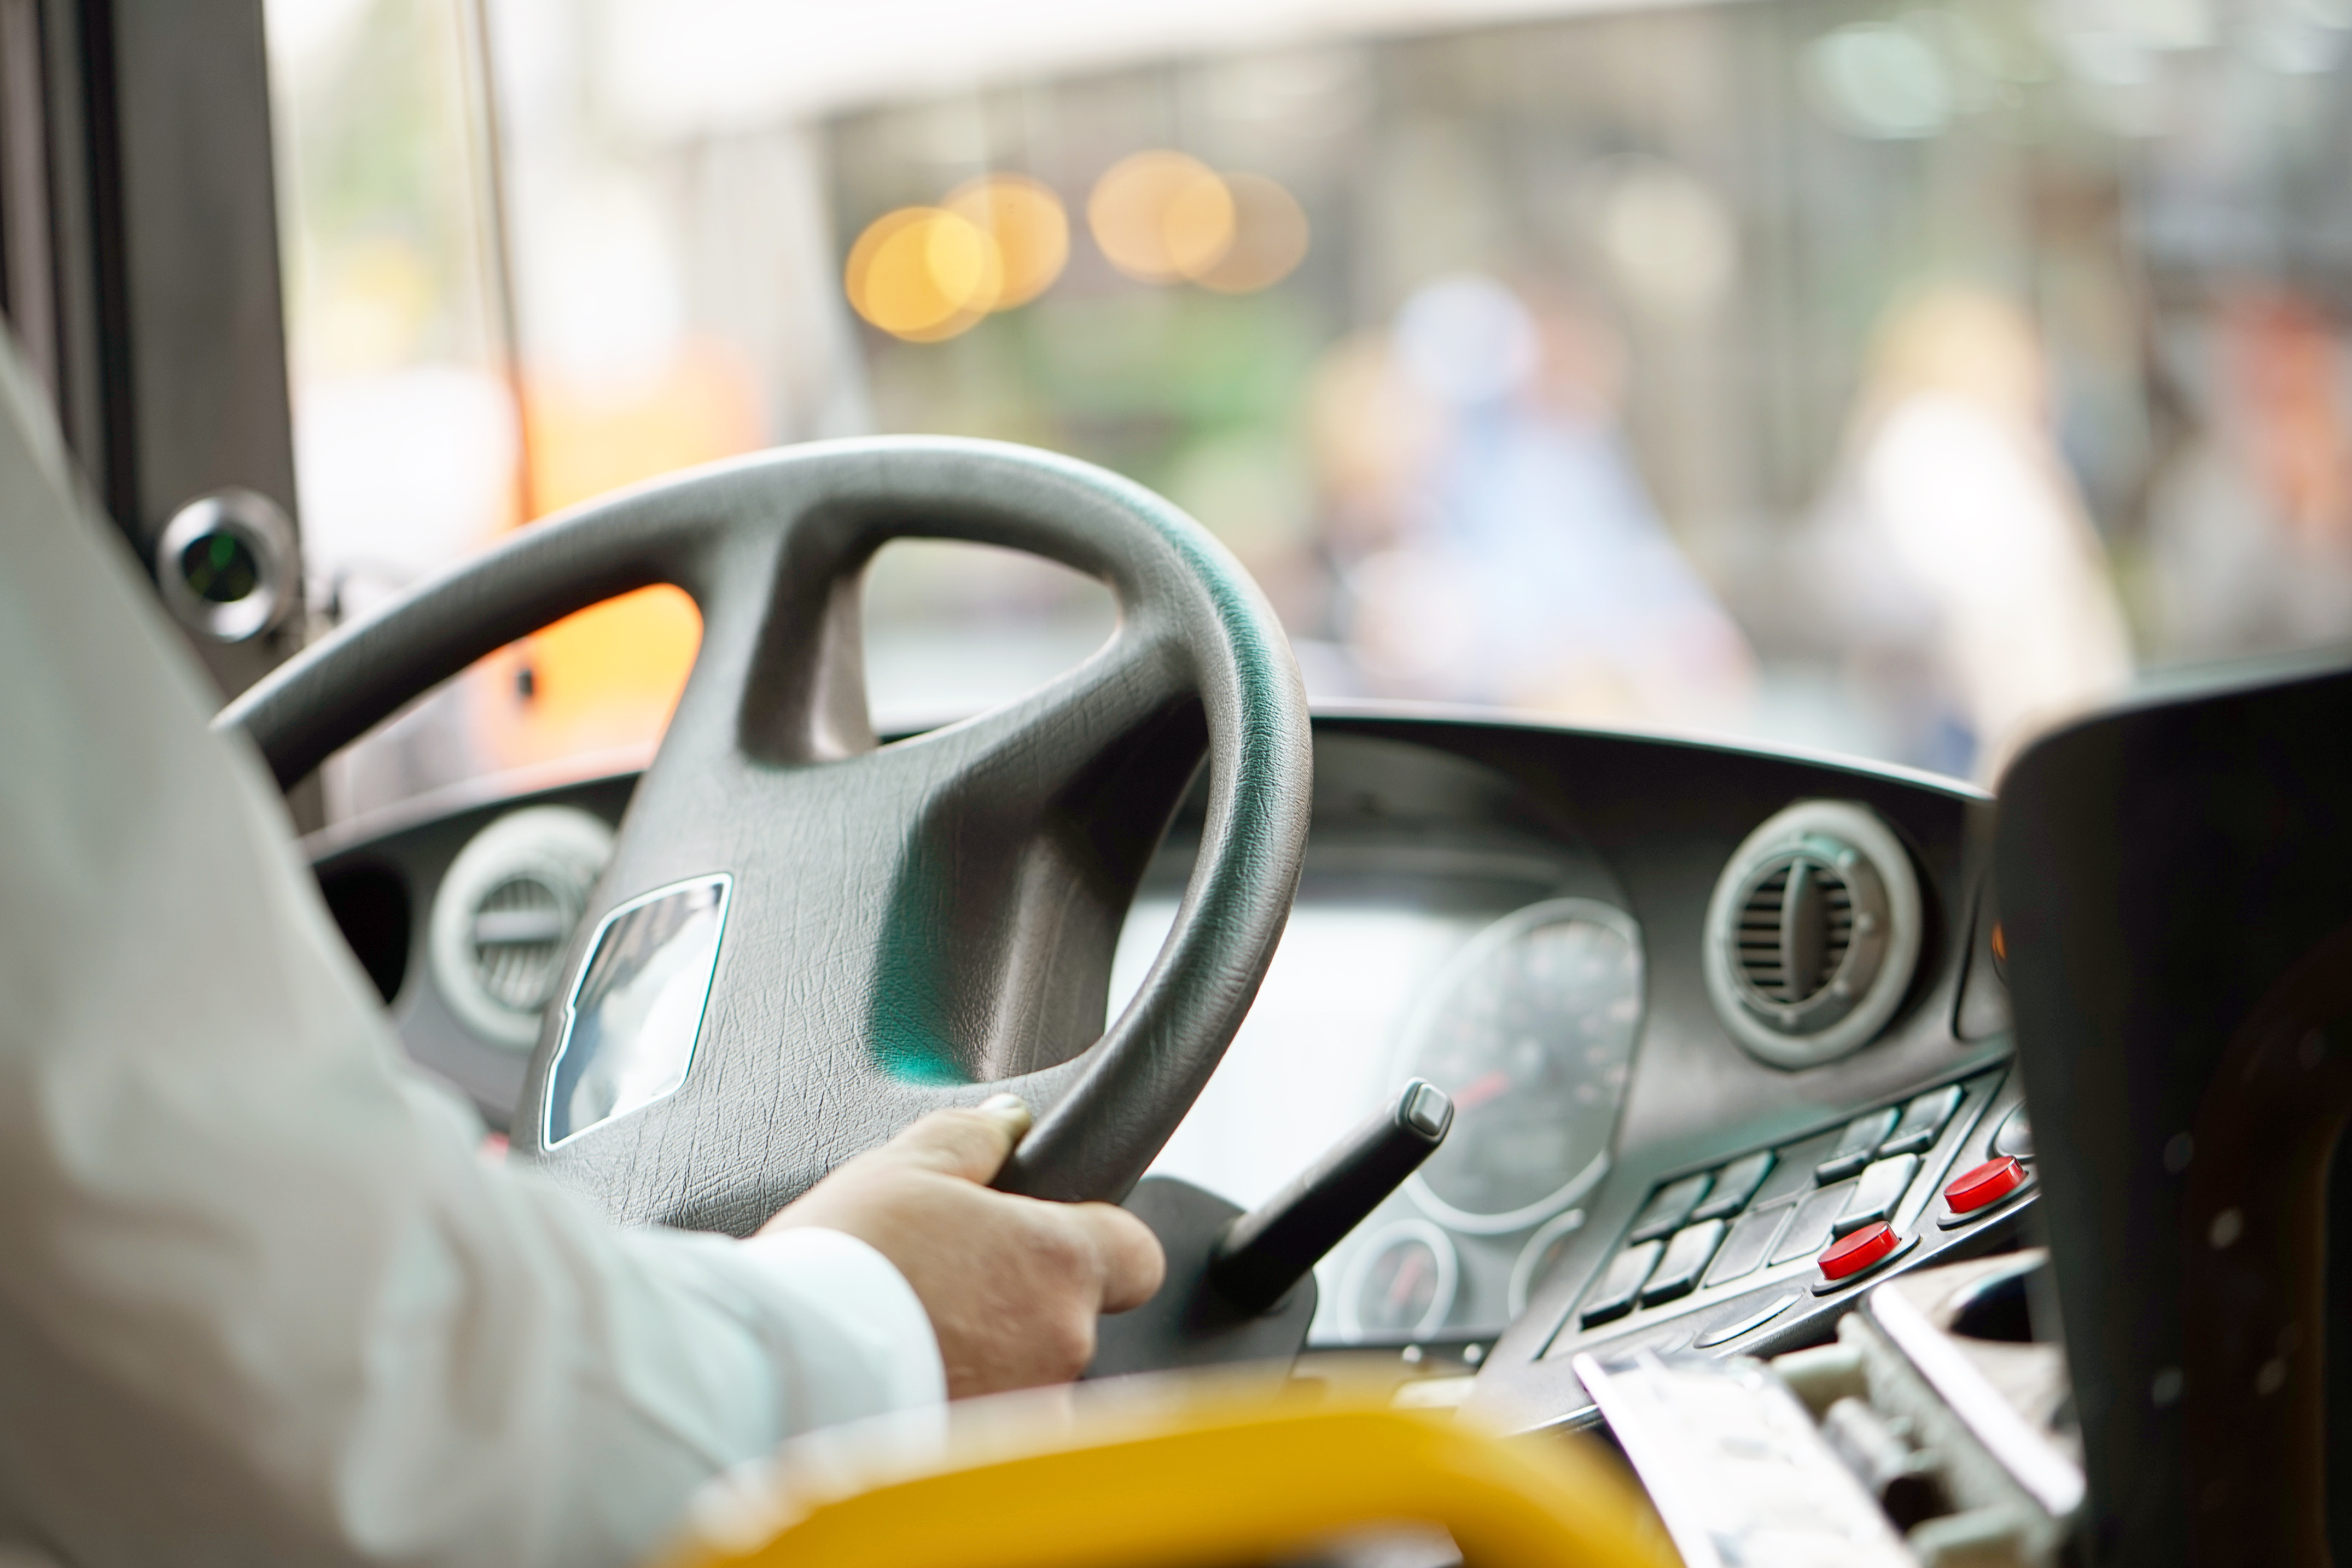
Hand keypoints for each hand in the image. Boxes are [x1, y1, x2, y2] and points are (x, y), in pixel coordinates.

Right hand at [757, 1094, 1164, 1397]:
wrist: (780, 1372)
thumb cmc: (845, 1266)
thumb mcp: (906, 1166)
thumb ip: (972, 1135)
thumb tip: (1006, 1121)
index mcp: (1059, 1264)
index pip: (1137, 1253)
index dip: (1098, 1241)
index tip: (1047, 1236)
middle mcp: (1062, 1345)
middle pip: (1068, 1319)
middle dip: (1015, 1302)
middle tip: (945, 1283)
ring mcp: (1027, 1412)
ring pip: (1028, 1378)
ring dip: (986, 1358)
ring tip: (912, 1336)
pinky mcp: (980, 1461)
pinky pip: (988, 1429)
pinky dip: (957, 1405)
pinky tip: (903, 1383)